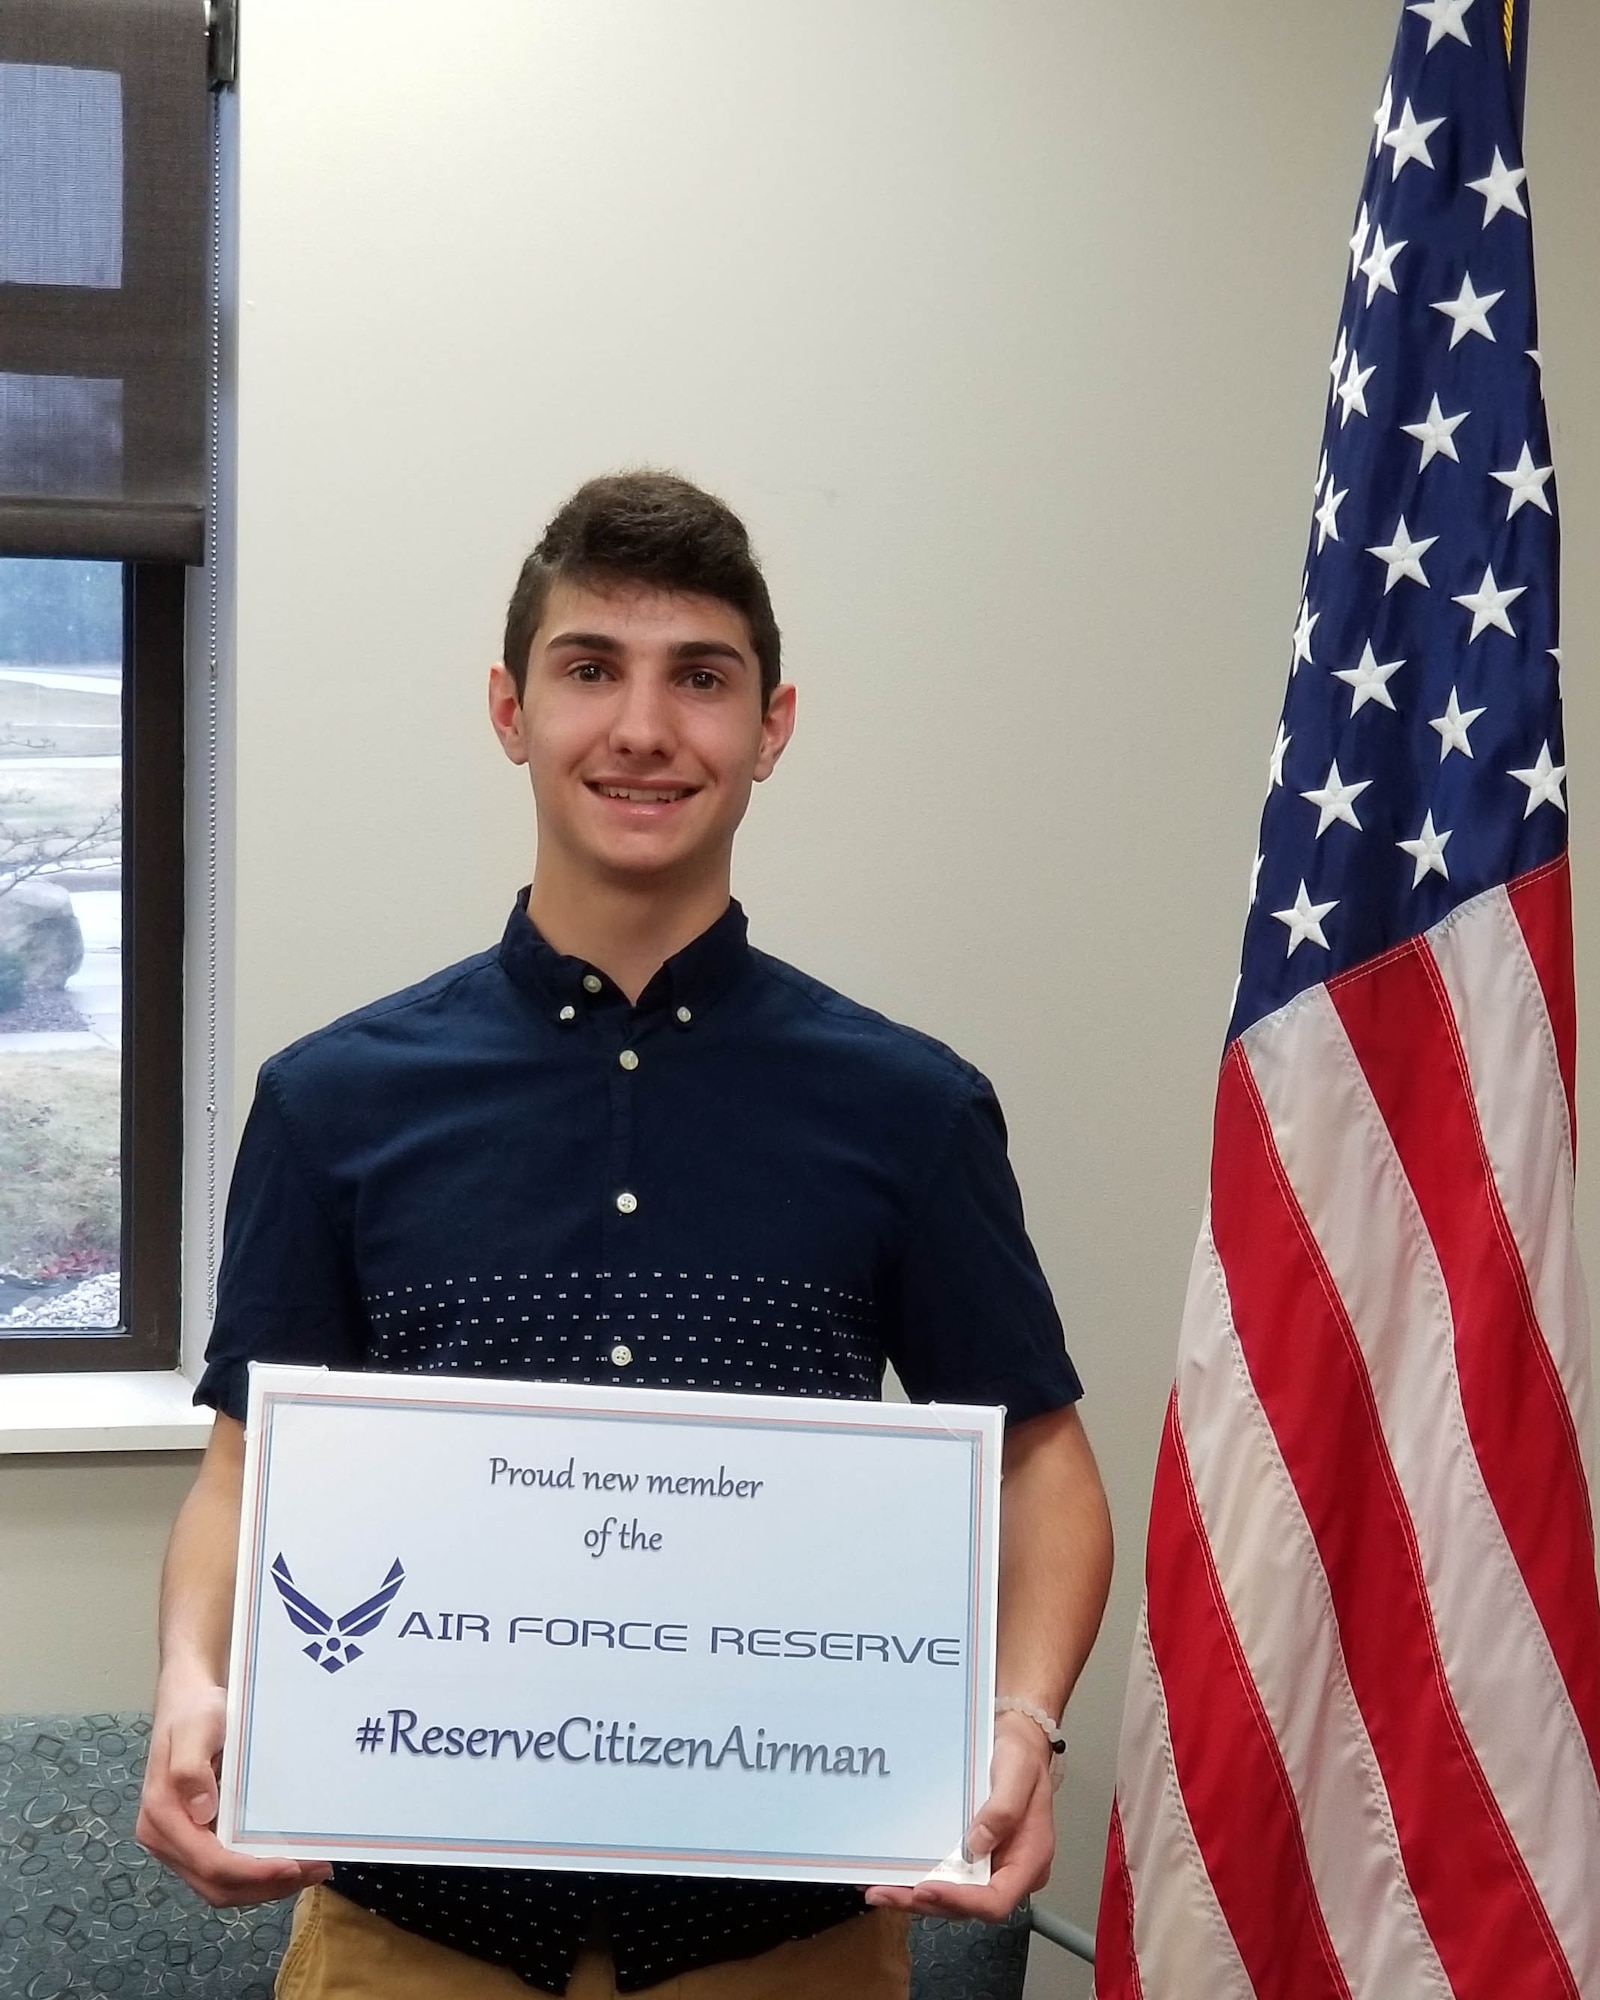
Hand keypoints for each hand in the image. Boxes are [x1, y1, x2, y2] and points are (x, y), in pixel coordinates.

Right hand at [136, 1670, 331, 1907]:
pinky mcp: (198, 1838)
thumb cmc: (193, 1713)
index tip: (292, 1865)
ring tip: (310, 1869)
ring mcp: (181, 1843)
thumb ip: (190, 1768)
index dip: (251, 1872)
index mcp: (162, 1818)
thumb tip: (203, 1812)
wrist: (187, 1702)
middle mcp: (167, 1839)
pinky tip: (288, 1858)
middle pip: (217, 1885)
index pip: (210, 1863)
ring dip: (265, 1886)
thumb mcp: (194, 1729)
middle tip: (314, 1870)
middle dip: (266, 1886)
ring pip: (222, 1885)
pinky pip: (226, 1869)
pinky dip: (257, 1873)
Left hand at [863, 1709, 1055, 1921]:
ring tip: (881, 1890)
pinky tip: (894, 1876)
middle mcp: (1009, 1871)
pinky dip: (920, 1880)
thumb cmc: (1022, 1759)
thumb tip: (978, 1843)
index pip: (997, 1900)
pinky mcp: (972, 1858)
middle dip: (927, 1901)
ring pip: (954, 1897)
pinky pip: (948, 1877)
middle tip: (887, 1892)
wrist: (1016, 1744)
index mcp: (1029, 1859)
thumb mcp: (1018, 1773)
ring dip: (917, 1897)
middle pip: (968, 1905)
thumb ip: (1004, 1809)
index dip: (961, 1901)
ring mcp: (990, 1867)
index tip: (927, 1888)